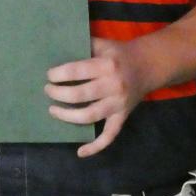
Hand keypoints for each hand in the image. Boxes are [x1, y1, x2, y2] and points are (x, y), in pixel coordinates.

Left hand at [44, 37, 150, 157]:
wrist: (148, 65)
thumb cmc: (119, 54)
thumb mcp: (103, 43)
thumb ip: (82, 45)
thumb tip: (56, 46)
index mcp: (106, 65)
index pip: (76, 71)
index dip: (58, 75)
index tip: (48, 75)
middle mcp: (113, 85)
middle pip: (80, 95)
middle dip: (58, 94)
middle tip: (47, 91)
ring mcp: (118, 104)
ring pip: (90, 116)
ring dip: (68, 116)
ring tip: (53, 110)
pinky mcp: (122, 116)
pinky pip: (110, 135)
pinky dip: (95, 146)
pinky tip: (80, 152)